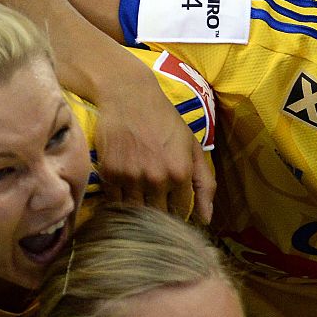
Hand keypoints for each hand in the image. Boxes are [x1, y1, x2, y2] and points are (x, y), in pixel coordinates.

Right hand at [92, 72, 215, 221]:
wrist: (128, 96)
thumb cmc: (165, 120)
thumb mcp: (192, 147)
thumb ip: (204, 183)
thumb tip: (206, 219)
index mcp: (180, 173)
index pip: (182, 211)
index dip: (179, 209)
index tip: (175, 203)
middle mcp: (156, 179)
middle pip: (159, 215)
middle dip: (160, 211)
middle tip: (158, 199)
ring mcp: (130, 177)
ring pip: (136, 211)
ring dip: (140, 208)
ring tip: (142, 194)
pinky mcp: (109, 174)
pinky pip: (115, 202)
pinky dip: (120, 200)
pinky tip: (126, 188)